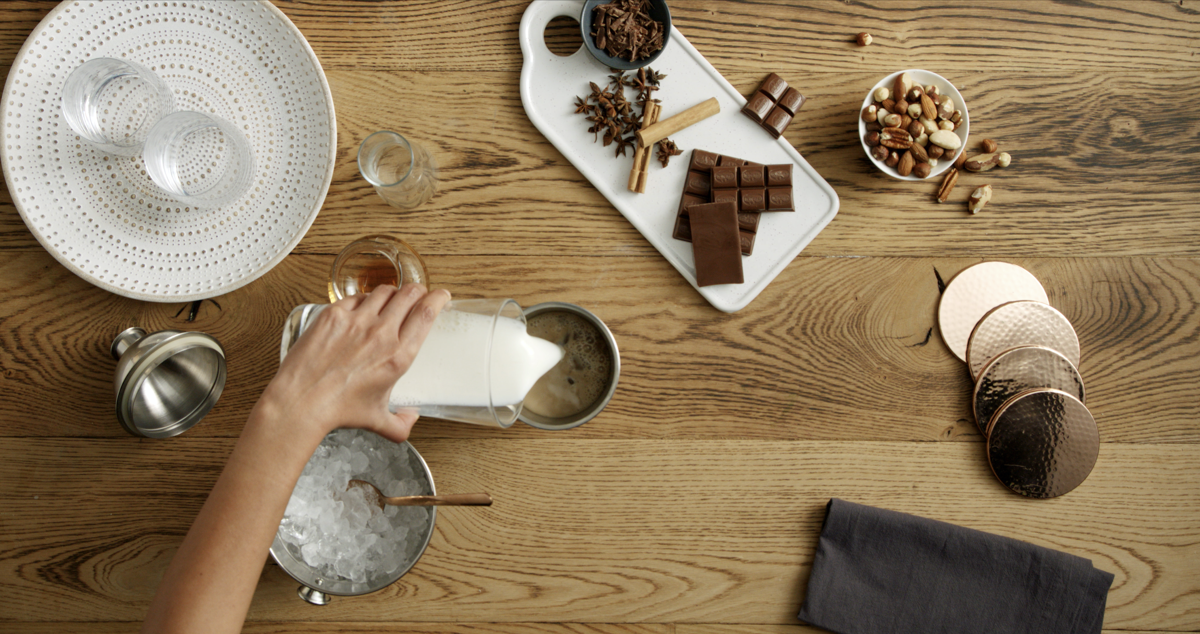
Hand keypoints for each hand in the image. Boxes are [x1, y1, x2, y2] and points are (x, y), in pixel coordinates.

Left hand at [258, 284, 449, 443]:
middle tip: (418, 294)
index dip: (438, 299)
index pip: (426, 313)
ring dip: (392, 294)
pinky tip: (361, 309)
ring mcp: (356, 321)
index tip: (441, 296)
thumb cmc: (337, 410)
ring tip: (390, 300)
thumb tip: (411, 418)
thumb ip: (401, 423)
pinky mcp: (334, 315)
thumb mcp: (377, 420)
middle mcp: (381, 334)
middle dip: (418, 291)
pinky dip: (363, 300)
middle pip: (409, 294)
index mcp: (398, 356)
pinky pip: (356, 297)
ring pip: (384, 291)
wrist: (301, 402)